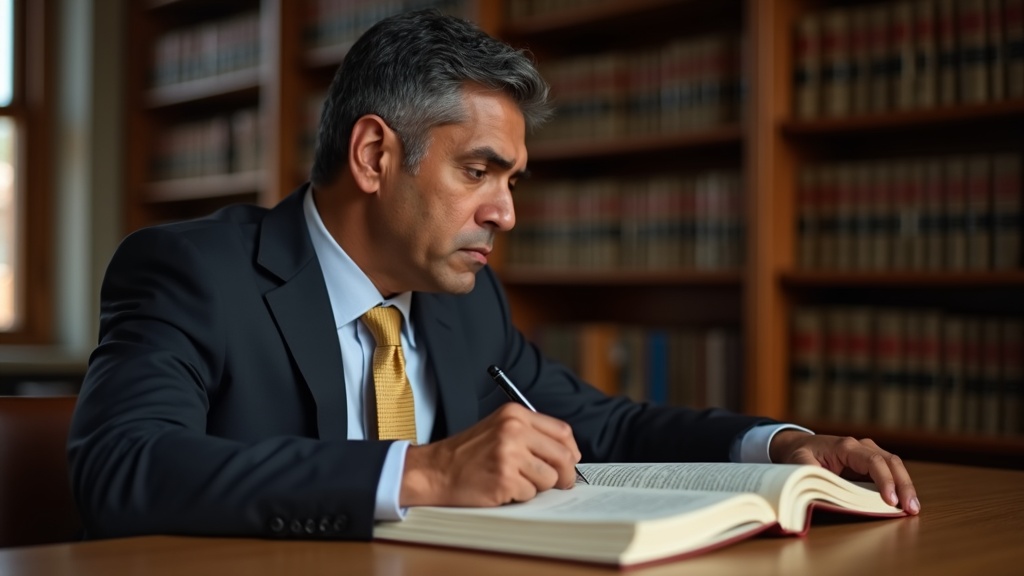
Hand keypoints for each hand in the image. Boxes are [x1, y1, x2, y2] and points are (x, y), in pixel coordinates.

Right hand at [399, 403, 580, 506]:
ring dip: (537, 486)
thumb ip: (531, 434)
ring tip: (515, 481)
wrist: (435, 470)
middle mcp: (514, 431)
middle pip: (563, 456)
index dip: (570, 451)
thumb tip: (567, 455)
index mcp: (515, 415)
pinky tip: (501, 488)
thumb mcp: (498, 428)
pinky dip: (519, 496)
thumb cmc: (467, 453)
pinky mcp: (504, 480)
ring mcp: (509, 456)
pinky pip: (530, 494)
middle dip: (565, 475)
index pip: (562, 431)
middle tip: (559, 483)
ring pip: (549, 478)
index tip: (569, 462)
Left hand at [769, 430, 920, 514]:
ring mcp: (868, 453)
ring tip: (913, 509)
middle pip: (891, 462)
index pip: (873, 461)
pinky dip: (899, 487)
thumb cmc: (800, 454)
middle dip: (904, 485)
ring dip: (906, 487)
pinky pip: (890, 473)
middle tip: (911, 508)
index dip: (884, 480)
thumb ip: (809, 472)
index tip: (890, 501)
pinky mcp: (870, 463)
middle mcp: (861, 447)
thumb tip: (821, 487)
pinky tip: (905, 503)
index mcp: (845, 447)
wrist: (799, 445)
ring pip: (895, 467)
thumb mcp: (798, 462)